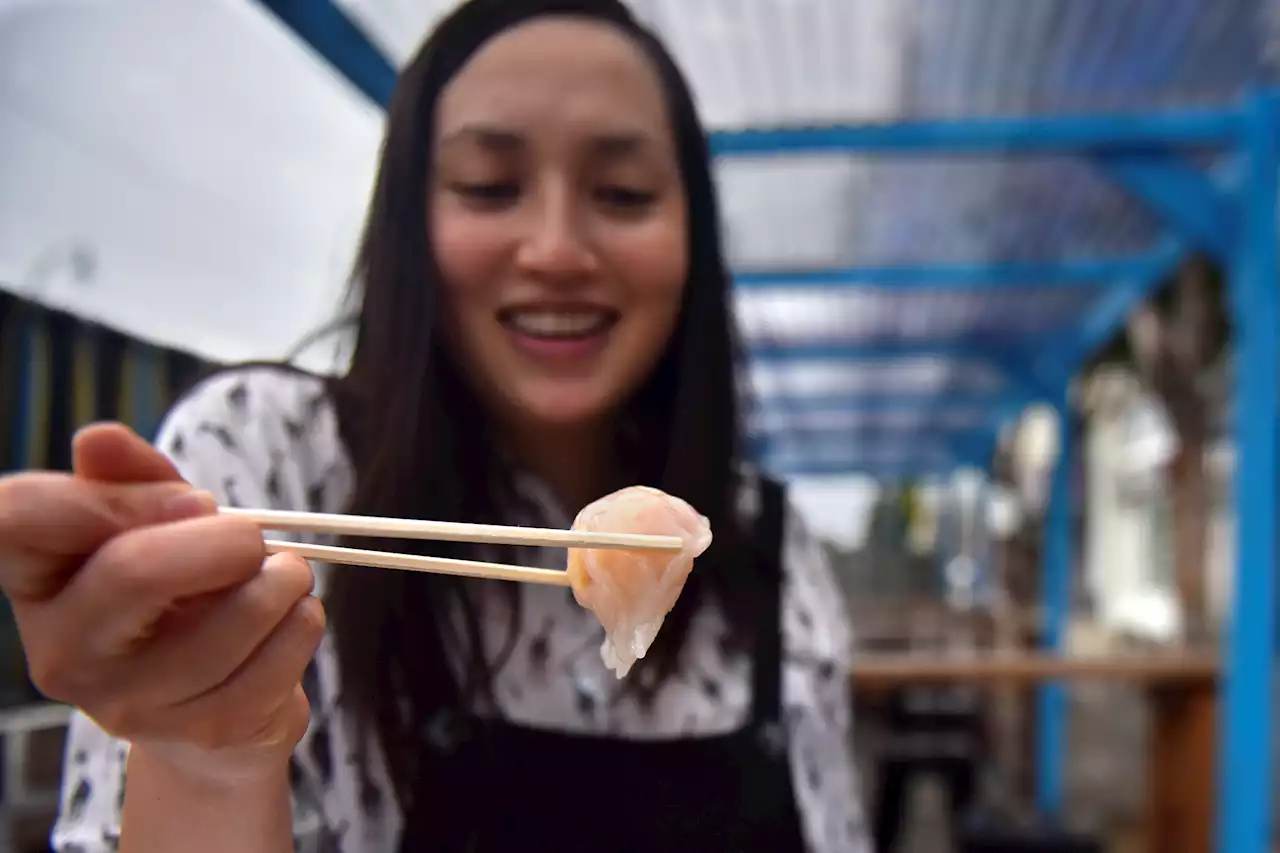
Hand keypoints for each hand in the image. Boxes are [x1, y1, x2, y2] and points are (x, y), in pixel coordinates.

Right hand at [0, 423, 323, 783]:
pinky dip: (303, 623)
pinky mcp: (202, 732)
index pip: (16, 518)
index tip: (185, 499)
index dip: (111, 495)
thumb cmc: (180, 597)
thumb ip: (134, 479)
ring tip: (286, 575)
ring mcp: (130, 702)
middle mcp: (63, 650)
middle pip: (134, 570)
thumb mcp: (156, 529)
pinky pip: (278, 658)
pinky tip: (291, 620)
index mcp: (38, 582)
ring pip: (232, 617)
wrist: (210, 713)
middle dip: (223, 539)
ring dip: (283, 580)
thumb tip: (98, 439)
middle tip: (253, 536)